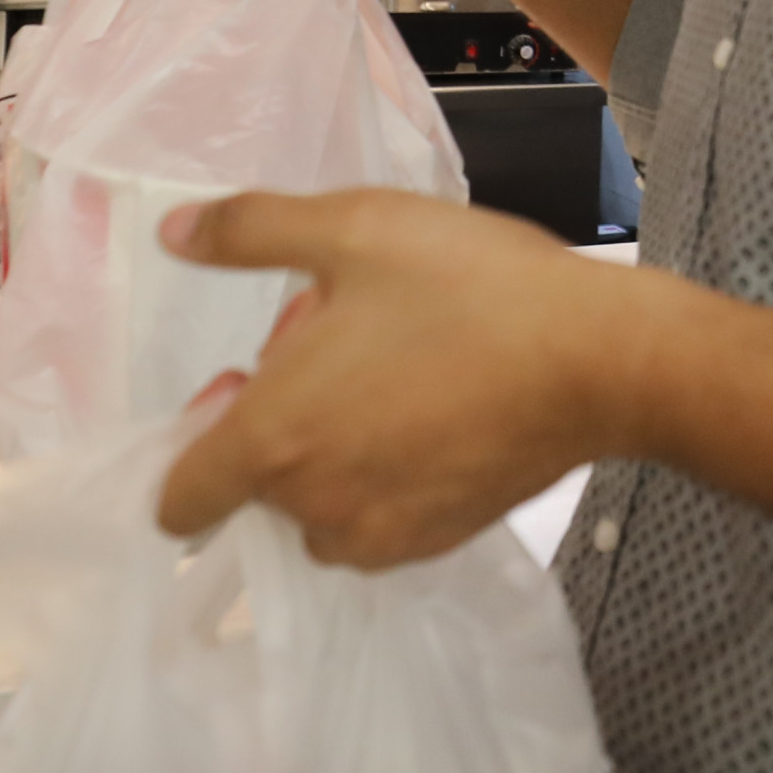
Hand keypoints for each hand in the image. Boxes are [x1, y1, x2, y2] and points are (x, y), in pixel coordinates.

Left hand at [151, 189, 631, 559]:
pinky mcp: (436, 543)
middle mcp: (314, 508)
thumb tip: (173, 235)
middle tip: (347, 348)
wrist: (598, 361)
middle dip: (281, 425)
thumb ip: (249, 231)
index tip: (242, 383)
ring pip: (316, 510)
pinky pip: (374, 524)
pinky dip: (383, 483)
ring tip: (393, 383)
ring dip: (329, 462)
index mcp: (274, 439)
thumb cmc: (470, 289)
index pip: (177, 499)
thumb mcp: (354, 228)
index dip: (193, 442)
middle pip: (255, 488)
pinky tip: (433, 416)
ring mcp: (379, 535)